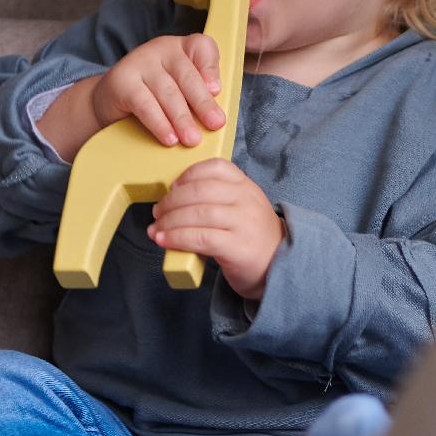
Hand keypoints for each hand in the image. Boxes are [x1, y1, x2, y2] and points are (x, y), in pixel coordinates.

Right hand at [92, 34, 225, 146]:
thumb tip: (216, 119)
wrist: (112, 99)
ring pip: (167, 93)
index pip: (201, 47)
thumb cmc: (157, 95)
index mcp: (182, 47)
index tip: (217, 91)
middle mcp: (161, 49)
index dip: (211, 68)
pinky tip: (169, 138)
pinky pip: (145, 105)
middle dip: (203, 103)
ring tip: (192, 139)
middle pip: (187, 75)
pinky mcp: (122, 80)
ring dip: (182, 119)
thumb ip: (200, 95)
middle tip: (215, 124)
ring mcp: (140, 62)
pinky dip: (159, 124)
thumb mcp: (181, 89)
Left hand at [147, 159, 283, 300]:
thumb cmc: (251, 237)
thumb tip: (174, 199)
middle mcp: (246, 200)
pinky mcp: (237, 247)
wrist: (278, 267)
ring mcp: (243, 223)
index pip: (216, 167)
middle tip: (157, 212)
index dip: (188, 175)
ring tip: (156, 229)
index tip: (173, 187)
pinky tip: (164, 240)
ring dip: (169, 221)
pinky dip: (177, 238)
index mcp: (246, 186)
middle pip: (200, 191)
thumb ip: (217, 198)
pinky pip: (200, 238)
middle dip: (171, 201)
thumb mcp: (242, 208)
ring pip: (197, 213)